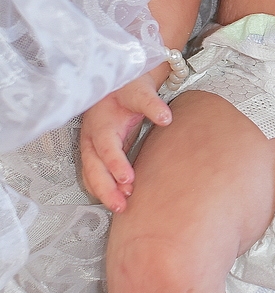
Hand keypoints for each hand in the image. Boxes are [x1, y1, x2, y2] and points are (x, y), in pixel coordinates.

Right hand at [80, 73, 171, 212]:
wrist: (117, 85)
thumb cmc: (128, 88)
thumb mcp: (140, 92)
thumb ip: (152, 104)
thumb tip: (166, 118)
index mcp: (101, 123)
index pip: (106, 147)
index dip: (115, 164)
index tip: (128, 179)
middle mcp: (92, 138)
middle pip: (93, 167)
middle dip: (105, 188)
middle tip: (121, 205)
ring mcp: (91, 147)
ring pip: (90, 174)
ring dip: (103, 192)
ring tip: (120, 207)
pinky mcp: (96, 154)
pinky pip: (93, 175)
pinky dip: (101, 189)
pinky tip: (114, 200)